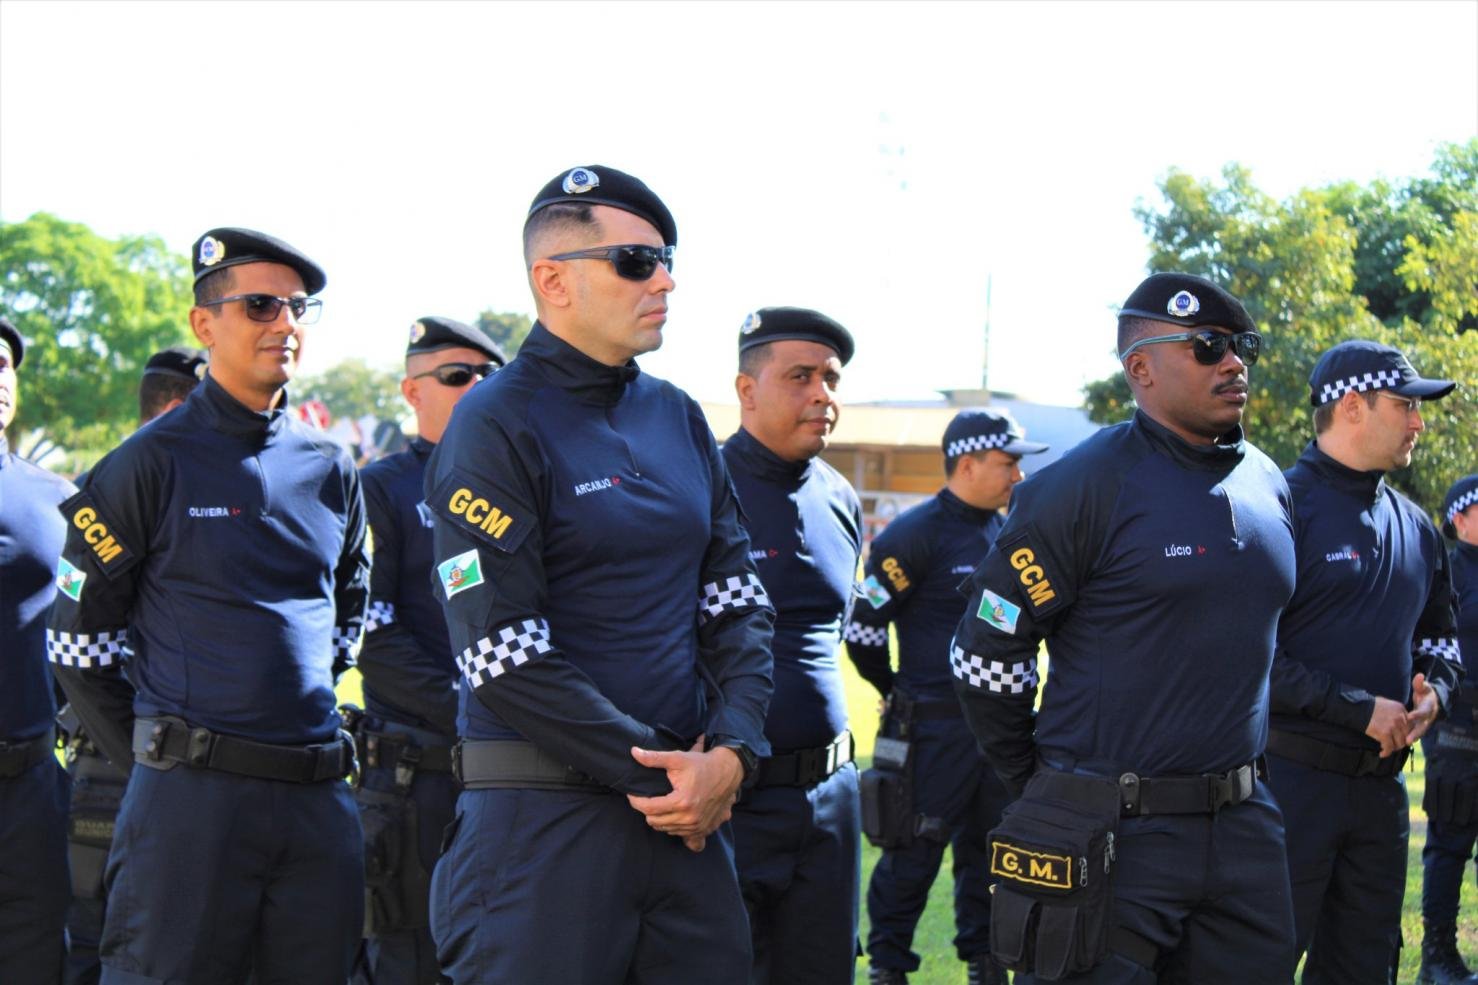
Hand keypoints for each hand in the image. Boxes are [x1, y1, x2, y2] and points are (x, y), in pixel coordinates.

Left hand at [626, 740, 743, 843]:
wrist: (727, 772)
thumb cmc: (701, 765)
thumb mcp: (677, 758)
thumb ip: (654, 758)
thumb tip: (634, 752)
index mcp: (681, 802)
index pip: (648, 808)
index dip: (636, 801)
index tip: (633, 794)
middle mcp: (689, 818)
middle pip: (654, 822)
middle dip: (647, 810)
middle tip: (650, 797)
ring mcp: (697, 826)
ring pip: (666, 829)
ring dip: (661, 819)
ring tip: (663, 804)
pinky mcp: (704, 830)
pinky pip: (683, 838)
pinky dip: (676, 829)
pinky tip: (676, 818)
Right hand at [1364, 696, 1409, 756]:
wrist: (1357, 708)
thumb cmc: (1369, 706)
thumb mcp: (1386, 703)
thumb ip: (1395, 711)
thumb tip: (1401, 720)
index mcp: (1400, 709)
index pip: (1410, 725)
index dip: (1407, 733)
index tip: (1402, 738)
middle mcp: (1399, 717)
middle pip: (1407, 735)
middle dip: (1401, 742)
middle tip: (1395, 745)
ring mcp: (1392, 726)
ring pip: (1400, 743)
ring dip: (1394, 748)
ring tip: (1388, 749)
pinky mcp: (1384, 733)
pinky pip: (1389, 747)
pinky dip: (1386, 752)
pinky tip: (1382, 754)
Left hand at [1405, 673, 1439, 745]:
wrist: (1431, 700)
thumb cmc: (1425, 692)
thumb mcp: (1423, 686)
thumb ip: (1420, 683)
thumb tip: (1420, 676)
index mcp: (1429, 706)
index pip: (1424, 711)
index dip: (1418, 714)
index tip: (1410, 717)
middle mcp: (1428, 717)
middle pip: (1422, 726)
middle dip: (1415, 733)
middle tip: (1408, 740)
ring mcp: (1424, 722)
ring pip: (1419, 732)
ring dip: (1412, 738)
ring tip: (1404, 743)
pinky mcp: (1419, 726)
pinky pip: (1415, 733)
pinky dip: (1409, 737)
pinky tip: (1401, 742)